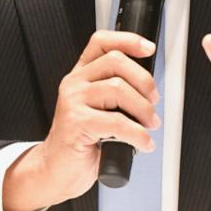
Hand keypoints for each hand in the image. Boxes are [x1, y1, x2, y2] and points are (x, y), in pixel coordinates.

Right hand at [3, 31, 160, 210]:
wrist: (57, 170)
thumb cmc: (81, 141)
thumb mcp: (99, 110)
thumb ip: (116, 93)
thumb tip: (150, 90)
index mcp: (81, 75)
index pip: (102, 43)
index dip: (128, 40)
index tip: (149, 48)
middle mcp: (75, 83)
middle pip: (116, 62)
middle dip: (144, 81)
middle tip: (153, 102)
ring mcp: (73, 101)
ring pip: (119, 89)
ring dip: (143, 109)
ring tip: (149, 124)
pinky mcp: (76, 123)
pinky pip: (118, 122)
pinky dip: (138, 134)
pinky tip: (143, 143)